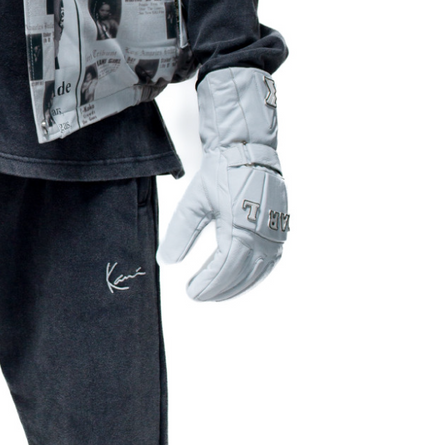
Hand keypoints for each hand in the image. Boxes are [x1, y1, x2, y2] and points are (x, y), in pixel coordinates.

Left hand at [159, 66, 288, 301]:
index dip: (207, 284)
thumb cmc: (223, 172)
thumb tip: (165, 261)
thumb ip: (179, 234)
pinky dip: (255, 275)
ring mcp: (274, 233)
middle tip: (200, 294)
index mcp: (240, 229)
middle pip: (240, 275)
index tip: (191, 292)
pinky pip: (270, 262)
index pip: (223, 269)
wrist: (248, 150)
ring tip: (217, 293)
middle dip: (219, 289)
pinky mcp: (279, 228)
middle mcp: (262, 235)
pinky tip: (242, 279)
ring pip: (258, 272)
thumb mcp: (194, 203)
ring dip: (237, 287)